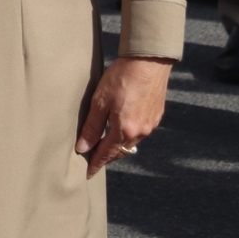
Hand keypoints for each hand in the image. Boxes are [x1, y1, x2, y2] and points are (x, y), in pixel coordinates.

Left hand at [77, 54, 171, 176]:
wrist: (149, 62)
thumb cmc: (121, 78)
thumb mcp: (100, 101)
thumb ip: (92, 126)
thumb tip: (82, 147)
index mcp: (124, 130)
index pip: (107, 154)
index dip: (96, 164)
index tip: (88, 174)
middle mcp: (140, 132)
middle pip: (120, 151)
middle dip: (107, 157)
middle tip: (94, 160)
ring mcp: (150, 125)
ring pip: (131, 142)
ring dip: (118, 145)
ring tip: (105, 145)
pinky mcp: (156, 116)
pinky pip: (140, 132)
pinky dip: (129, 134)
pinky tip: (122, 128)